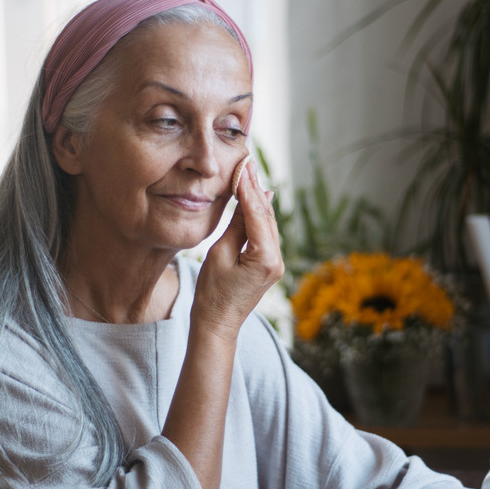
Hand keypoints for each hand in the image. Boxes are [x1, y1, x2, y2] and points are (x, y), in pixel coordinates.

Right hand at [193, 160, 283, 339]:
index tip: (243, 166)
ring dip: (258, 201)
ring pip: (268, 224)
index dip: (248, 188)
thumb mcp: (219, 254)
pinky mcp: (269, 266)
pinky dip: (259, 217)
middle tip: (247, 164)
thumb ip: (237, 226)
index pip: (256, 214)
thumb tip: (247, 199)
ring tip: (250, 175)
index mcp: (265, 257)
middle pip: (266, 217)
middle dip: (256, 190)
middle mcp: (277, 260)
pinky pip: (266, 235)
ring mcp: (276, 264)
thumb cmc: (212, 293)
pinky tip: (256, 200)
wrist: (217, 324)